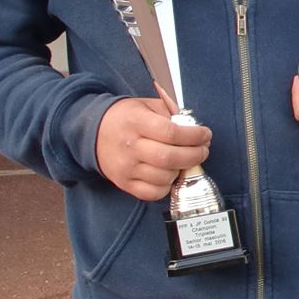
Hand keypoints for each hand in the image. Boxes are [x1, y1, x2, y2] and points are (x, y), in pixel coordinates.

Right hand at [95, 95, 210, 200]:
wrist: (93, 132)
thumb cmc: (126, 117)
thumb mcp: (146, 105)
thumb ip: (171, 113)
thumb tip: (194, 127)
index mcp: (136, 122)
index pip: (171, 133)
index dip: (194, 136)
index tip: (205, 134)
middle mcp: (130, 146)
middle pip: (170, 158)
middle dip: (194, 155)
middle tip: (203, 150)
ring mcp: (126, 167)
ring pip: (164, 177)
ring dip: (181, 170)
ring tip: (184, 160)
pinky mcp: (124, 183)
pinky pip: (153, 192)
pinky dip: (167, 186)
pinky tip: (170, 174)